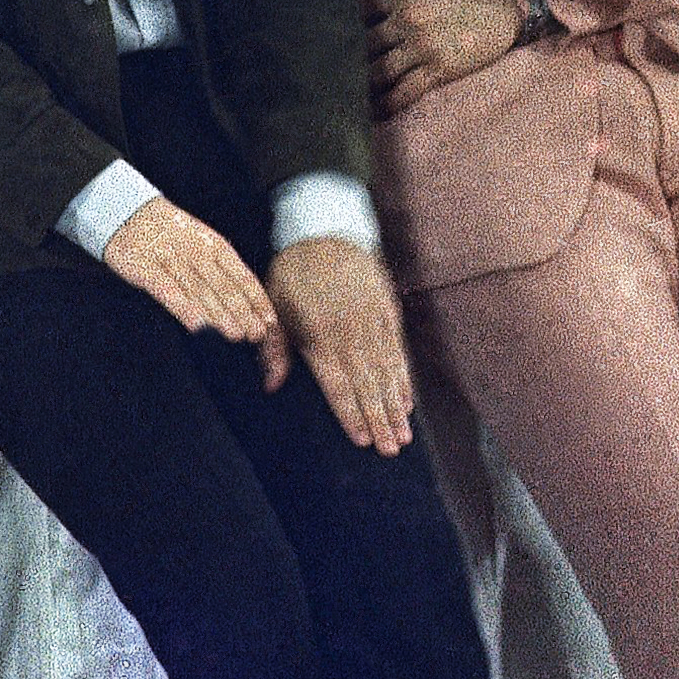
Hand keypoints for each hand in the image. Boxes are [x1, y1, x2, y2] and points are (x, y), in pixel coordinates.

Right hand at [101, 196, 291, 385]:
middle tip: (258, 334)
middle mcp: (197, 253)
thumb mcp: (200, 243)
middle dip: (243, 313)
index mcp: (214, 246)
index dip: (257, 299)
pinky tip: (198, 326)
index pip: (241, 276)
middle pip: (224, 287)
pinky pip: (168, 292)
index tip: (270, 320)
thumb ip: (220, 269)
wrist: (127, 212)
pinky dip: (185, 309)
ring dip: (220, 315)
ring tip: (237, 335)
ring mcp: (172, 261)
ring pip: (201, 292)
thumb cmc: (168, 233)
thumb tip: (245, 299)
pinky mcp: (146, 269)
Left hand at [266, 235, 415, 455]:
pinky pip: (398, 350)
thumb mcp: (272, 305)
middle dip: (380, 420)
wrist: (326, 229)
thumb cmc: (292, 272)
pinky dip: (403, 377)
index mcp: (319, 334)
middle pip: (368, 384)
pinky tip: (406, 400)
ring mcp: (373, 322)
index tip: (362, 441)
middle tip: (392, 449)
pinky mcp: (387, 311)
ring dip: (395, 406)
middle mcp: (350, 332)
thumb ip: (274, 347)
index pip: (338, 384)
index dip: (351, 414)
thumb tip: (271, 385)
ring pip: (387, 371)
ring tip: (404, 434)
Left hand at [368, 0, 516, 114]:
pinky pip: (403, 91)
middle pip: (370, 41)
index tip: (369, 28)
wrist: (515, 5)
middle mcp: (408, 15)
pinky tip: (378, 113)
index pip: (365, 7)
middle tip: (373, 62)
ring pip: (380, 70)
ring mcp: (423, 43)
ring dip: (373, 83)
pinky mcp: (440, 67)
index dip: (367, 18)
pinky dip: (387, 105)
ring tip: (370, 92)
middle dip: (370, 52)